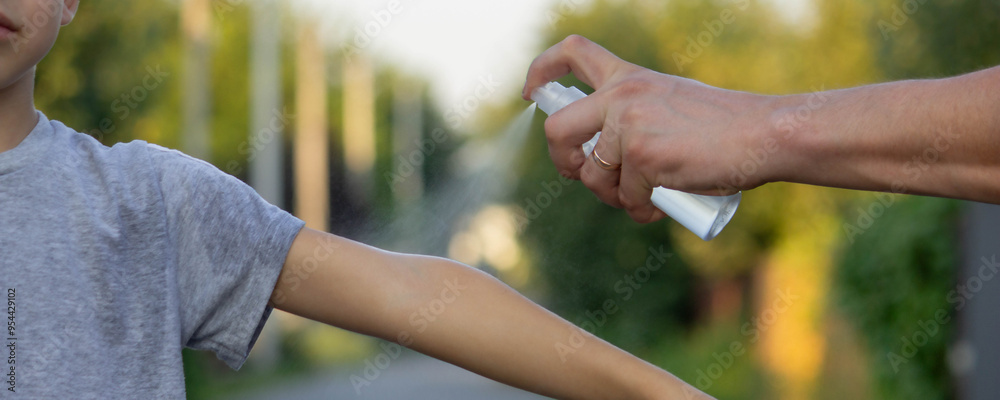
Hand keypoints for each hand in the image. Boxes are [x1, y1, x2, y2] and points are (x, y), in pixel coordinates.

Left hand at [523, 35, 777, 222]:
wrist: (763, 134)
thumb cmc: (724, 125)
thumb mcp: (670, 102)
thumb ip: (634, 116)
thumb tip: (601, 158)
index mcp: (629, 77)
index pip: (572, 53)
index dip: (541, 71)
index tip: (531, 94)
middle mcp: (622, 96)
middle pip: (557, 129)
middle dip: (562, 160)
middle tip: (580, 173)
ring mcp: (630, 126)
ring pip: (592, 174)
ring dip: (611, 195)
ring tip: (641, 195)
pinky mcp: (642, 158)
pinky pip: (625, 197)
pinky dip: (640, 209)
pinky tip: (660, 205)